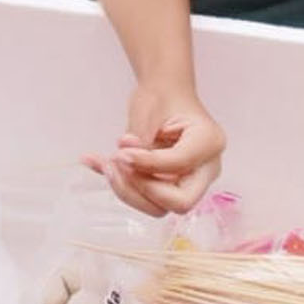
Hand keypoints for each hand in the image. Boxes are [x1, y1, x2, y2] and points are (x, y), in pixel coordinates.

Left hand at [85, 88, 226, 215]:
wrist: (163, 96)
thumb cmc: (161, 96)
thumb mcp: (148, 108)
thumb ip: (139, 136)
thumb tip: (124, 158)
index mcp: (209, 142)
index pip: (180, 164)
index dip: (148, 162)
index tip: (121, 151)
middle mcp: (205, 168)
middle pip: (180, 202)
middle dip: (143, 188)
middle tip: (117, 163)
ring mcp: (189, 181)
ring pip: (159, 207)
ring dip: (128, 190)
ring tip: (106, 163)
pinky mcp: (169, 188)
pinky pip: (144, 198)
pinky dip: (119, 185)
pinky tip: (94, 163)